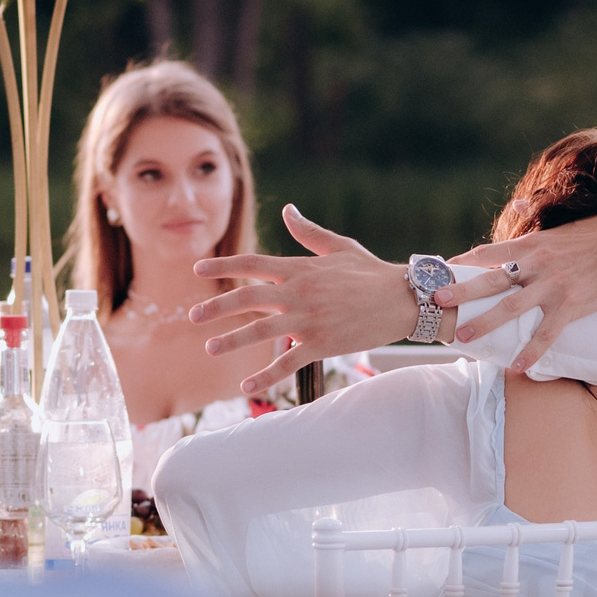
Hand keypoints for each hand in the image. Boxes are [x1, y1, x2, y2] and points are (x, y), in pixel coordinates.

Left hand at [189, 205, 418, 394]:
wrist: (403, 299)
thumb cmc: (372, 272)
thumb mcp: (339, 247)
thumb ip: (308, 232)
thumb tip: (288, 210)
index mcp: (301, 268)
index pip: (253, 263)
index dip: (223, 265)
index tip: (196, 268)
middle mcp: (300, 293)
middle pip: (248, 297)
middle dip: (217, 307)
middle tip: (193, 316)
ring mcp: (309, 320)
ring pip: (262, 330)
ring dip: (233, 340)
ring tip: (210, 348)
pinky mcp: (322, 344)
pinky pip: (287, 362)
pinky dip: (266, 376)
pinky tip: (246, 387)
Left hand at [439, 213, 596, 373]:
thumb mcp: (561, 229)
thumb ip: (537, 234)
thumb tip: (517, 220)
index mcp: (532, 244)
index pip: (488, 253)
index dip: (463, 262)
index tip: (442, 269)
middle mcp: (536, 265)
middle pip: (490, 280)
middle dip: (461, 291)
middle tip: (437, 299)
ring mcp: (552, 287)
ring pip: (510, 308)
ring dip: (484, 323)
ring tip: (463, 337)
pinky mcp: (571, 306)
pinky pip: (546, 334)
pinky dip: (530, 352)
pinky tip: (517, 367)